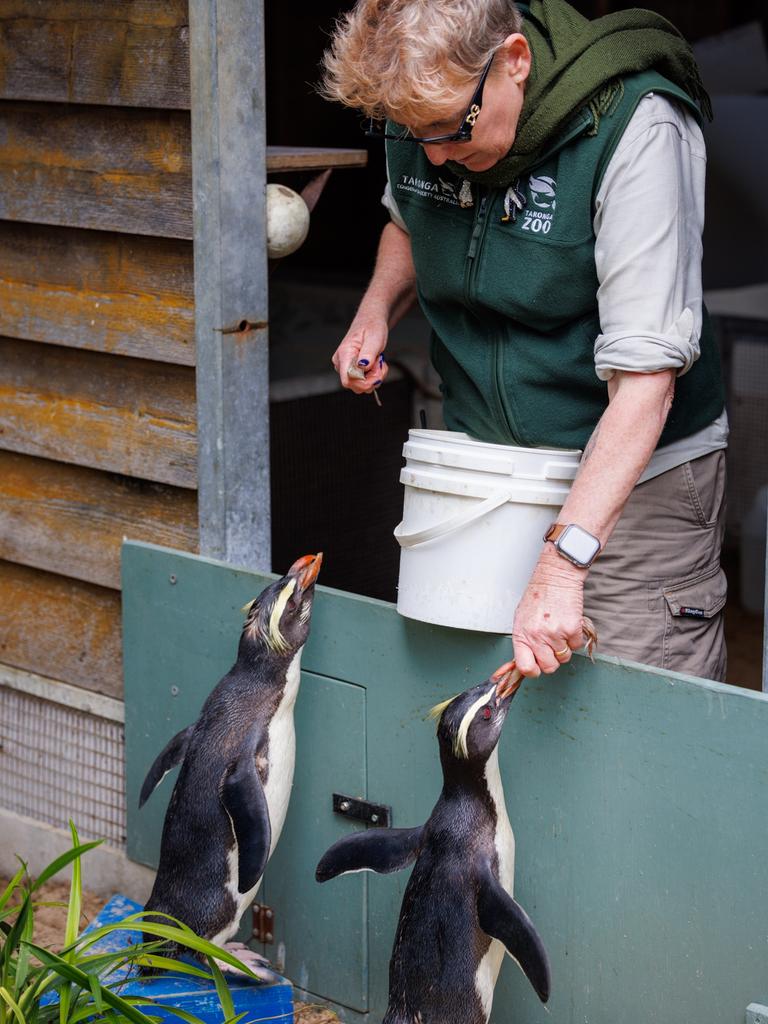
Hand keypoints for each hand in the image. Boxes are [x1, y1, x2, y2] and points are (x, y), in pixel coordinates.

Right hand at [331, 312, 389, 395]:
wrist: (370, 323)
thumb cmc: (371, 327)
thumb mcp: (374, 338)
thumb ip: (368, 353)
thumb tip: (363, 366)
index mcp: (344, 354)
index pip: (347, 380)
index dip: (363, 382)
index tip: (376, 373)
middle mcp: (341, 363)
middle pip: (355, 385)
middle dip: (372, 379)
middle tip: (381, 364)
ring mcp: (346, 368)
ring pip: (361, 386)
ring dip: (374, 378)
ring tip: (379, 362)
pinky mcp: (351, 371)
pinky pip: (363, 382)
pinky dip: (373, 377)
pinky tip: (376, 365)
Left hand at [511, 548, 586, 676]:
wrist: (555, 577)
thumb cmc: (538, 595)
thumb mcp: (522, 618)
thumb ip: (524, 640)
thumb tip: (527, 660)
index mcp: (521, 635)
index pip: (525, 667)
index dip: (533, 671)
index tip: (537, 667)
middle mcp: (537, 637)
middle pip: (549, 667)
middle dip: (552, 659)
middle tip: (551, 646)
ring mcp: (555, 634)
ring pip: (564, 657)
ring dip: (564, 647)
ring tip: (559, 630)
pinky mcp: (572, 629)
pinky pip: (576, 646)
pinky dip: (575, 638)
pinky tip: (568, 623)